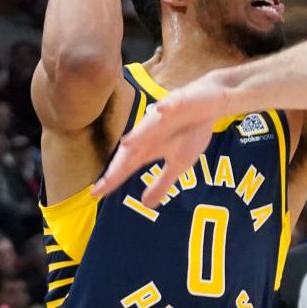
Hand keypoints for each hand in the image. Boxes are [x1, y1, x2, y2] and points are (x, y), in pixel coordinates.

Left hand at [92, 75, 228, 204]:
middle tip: (106, 180)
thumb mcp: (179, 164)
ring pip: (148, 125)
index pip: (126, 166)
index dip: (112, 180)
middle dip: (119, 164)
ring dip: (138, 134)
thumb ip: (162, 183)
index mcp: (148, 148)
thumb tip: (145, 206)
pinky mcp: (179, 102)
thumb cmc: (190, 132)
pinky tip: (161, 109)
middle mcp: (149, 132)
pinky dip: (166, 106)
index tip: (96, 195)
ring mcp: (163, 116)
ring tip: (127, 144)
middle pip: (132, 149)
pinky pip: (172, 103)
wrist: (210, 103)